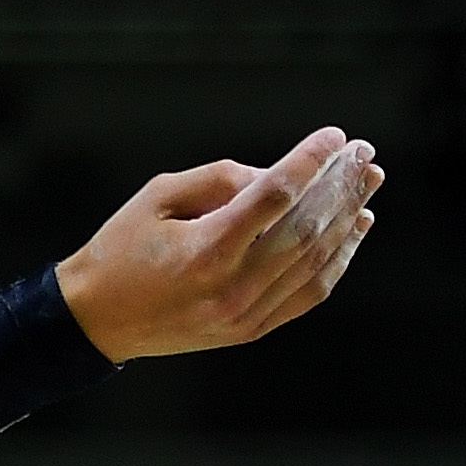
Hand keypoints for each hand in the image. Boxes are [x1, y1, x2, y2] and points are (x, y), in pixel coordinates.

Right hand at [53, 127, 380, 361]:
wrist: (97, 319)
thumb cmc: (121, 247)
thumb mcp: (158, 196)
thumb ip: (221, 180)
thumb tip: (279, 176)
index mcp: (205, 249)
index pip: (276, 195)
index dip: (310, 161)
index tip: (335, 136)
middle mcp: (233, 286)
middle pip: (306, 227)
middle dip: (340, 185)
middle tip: (364, 154)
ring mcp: (247, 313)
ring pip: (316, 260)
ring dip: (348, 218)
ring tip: (368, 184)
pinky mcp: (253, 329)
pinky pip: (310, 292)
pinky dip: (338, 258)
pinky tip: (354, 228)